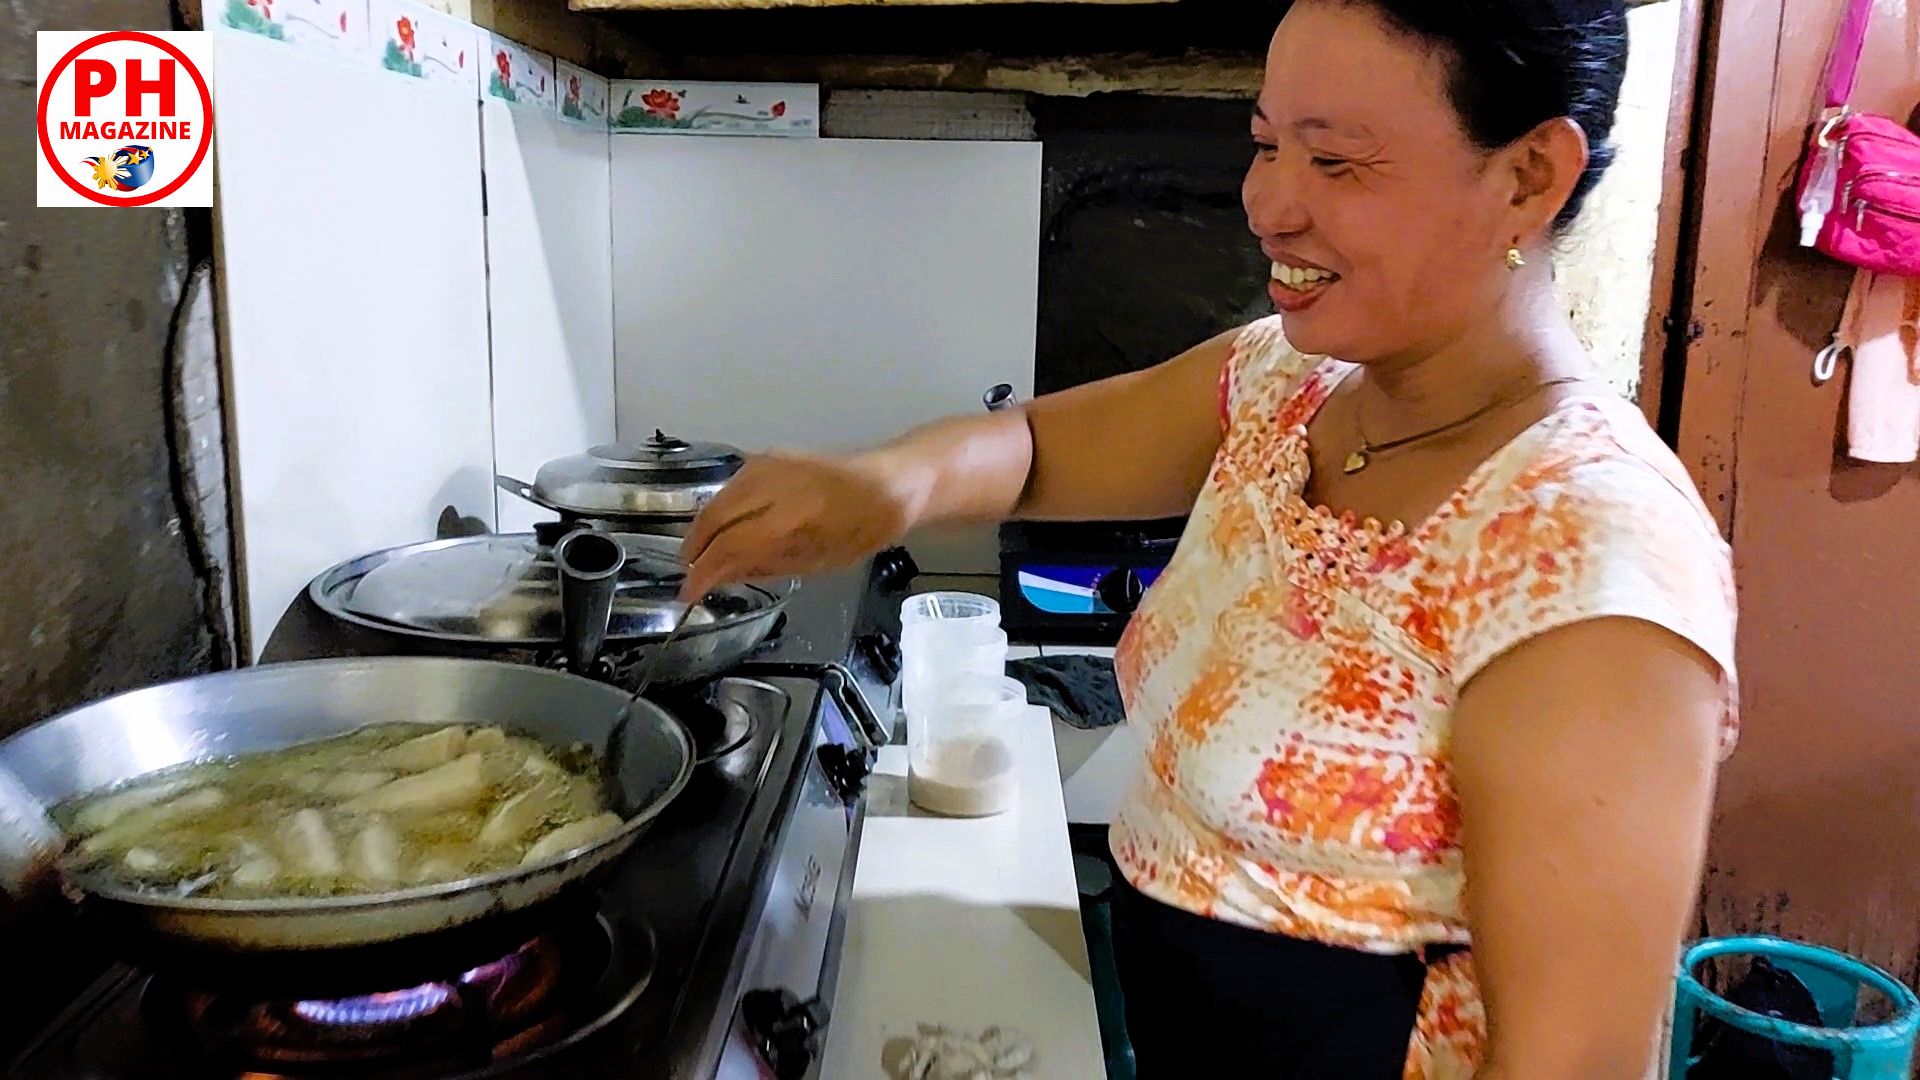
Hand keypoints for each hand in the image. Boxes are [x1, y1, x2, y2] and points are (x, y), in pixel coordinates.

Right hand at [679, 451, 920, 600]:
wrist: (889, 483)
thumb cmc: (862, 530)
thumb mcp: (818, 562)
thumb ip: (765, 566)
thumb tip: (720, 575)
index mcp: (791, 517)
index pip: (729, 546)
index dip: (703, 572)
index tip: (688, 593)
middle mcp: (774, 484)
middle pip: (714, 517)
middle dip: (696, 550)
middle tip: (690, 574)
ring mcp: (770, 463)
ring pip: (718, 498)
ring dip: (703, 528)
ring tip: (701, 555)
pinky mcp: (770, 454)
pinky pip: (732, 485)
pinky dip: (720, 508)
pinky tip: (721, 528)